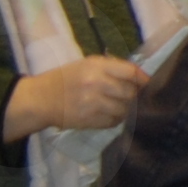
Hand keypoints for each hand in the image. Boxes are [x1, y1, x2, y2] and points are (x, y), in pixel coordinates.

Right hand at [6, 54, 148, 139]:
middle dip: (134, 95)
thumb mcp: (86, 65)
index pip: (130, 72)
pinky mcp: (88, 120)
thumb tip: (140, 75)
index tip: (147, 83)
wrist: (40, 99)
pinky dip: (115, 119)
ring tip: (118, 106)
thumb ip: (112, 68)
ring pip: (124, 109)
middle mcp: (95, 84)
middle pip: (130, 92)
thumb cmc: (66, 78)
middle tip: (130, 96)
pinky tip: (108, 114)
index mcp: (95, 66)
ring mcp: (92, 104)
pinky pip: (113, 122)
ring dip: (125, 109)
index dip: (142, 79)